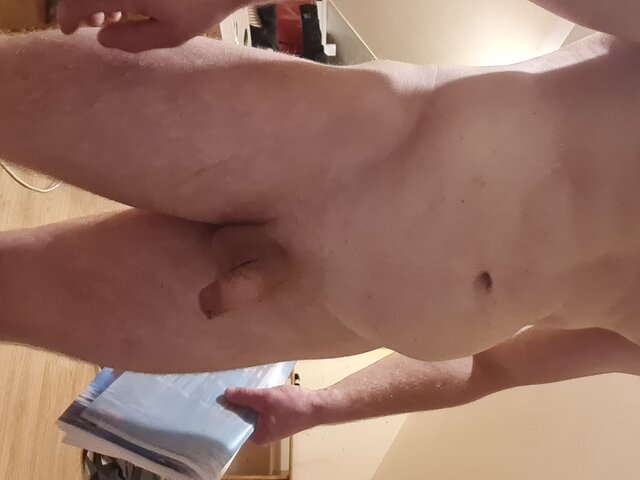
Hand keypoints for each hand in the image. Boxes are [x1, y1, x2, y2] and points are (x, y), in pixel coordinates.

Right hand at [56, 0, 239, 51]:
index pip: (78, 0)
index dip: (68, 16)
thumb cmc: (203, 5)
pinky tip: (128, 3)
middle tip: (97, 24)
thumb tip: (102, 39)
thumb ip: (133, 39)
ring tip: (115, 15)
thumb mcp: (171, 33)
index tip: (69, 30)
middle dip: (82, 5)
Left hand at [225, 385, 322, 443]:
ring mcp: (269, 426)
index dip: (226, 412)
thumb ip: (245, 396)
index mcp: (257, 436)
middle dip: (236, 405)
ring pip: (252, 412)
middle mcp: (262, 435)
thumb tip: (226, 394)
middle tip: (224, 391)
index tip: (216, 401)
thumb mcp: (265, 398)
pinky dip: (257, 401)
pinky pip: (261, 409)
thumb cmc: (293, 405)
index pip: (235, 426)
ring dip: (247, 401)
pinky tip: (253, 390)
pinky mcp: (276, 418)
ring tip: (236, 388)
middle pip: (243, 418)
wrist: (317, 406)